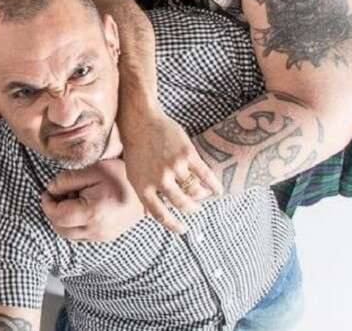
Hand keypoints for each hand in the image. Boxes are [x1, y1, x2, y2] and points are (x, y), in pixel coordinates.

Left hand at [40, 159, 144, 241]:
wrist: (149, 191)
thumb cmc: (121, 177)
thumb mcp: (93, 170)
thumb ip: (67, 180)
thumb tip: (51, 189)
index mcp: (92, 214)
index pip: (57, 217)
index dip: (47, 204)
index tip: (48, 192)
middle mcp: (96, 231)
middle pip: (60, 229)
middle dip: (54, 212)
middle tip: (59, 195)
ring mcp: (102, 236)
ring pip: (69, 235)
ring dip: (63, 220)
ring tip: (73, 200)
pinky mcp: (107, 237)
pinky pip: (82, 235)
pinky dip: (75, 224)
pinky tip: (83, 207)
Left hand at [118, 110, 221, 233]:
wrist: (141, 121)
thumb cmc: (136, 149)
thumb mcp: (133, 174)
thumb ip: (143, 194)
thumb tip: (149, 215)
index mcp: (144, 187)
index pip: (160, 215)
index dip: (174, 226)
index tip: (183, 229)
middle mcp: (159, 179)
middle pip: (182, 204)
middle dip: (192, 209)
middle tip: (195, 209)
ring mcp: (174, 167)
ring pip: (195, 190)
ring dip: (201, 195)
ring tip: (202, 194)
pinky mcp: (187, 154)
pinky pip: (205, 175)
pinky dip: (214, 184)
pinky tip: (217, 189)